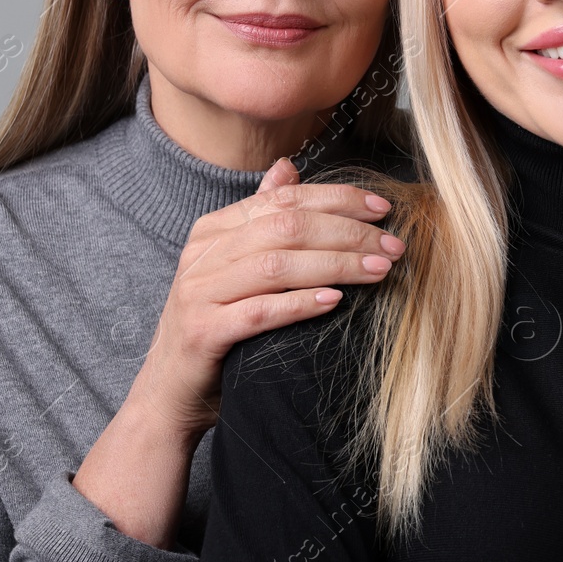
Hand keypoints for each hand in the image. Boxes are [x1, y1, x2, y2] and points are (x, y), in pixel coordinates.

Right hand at [72, 159, 403, 547]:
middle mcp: (202, 254)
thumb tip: (287, 166)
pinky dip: (299, 302)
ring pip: (277, 264)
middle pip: (287, 227)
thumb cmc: (216, 326)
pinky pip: (258, 311)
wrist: (169, 395)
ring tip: (378, 270)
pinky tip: (335, 301)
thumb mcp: (235, 266)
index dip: (338, 198)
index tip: (384, 208)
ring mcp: (198, 292)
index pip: (285, 199)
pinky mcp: (202, 332)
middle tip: (393, 245)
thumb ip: (260, 217)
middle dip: (348, 231)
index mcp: (214, 230)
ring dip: (336, 264)